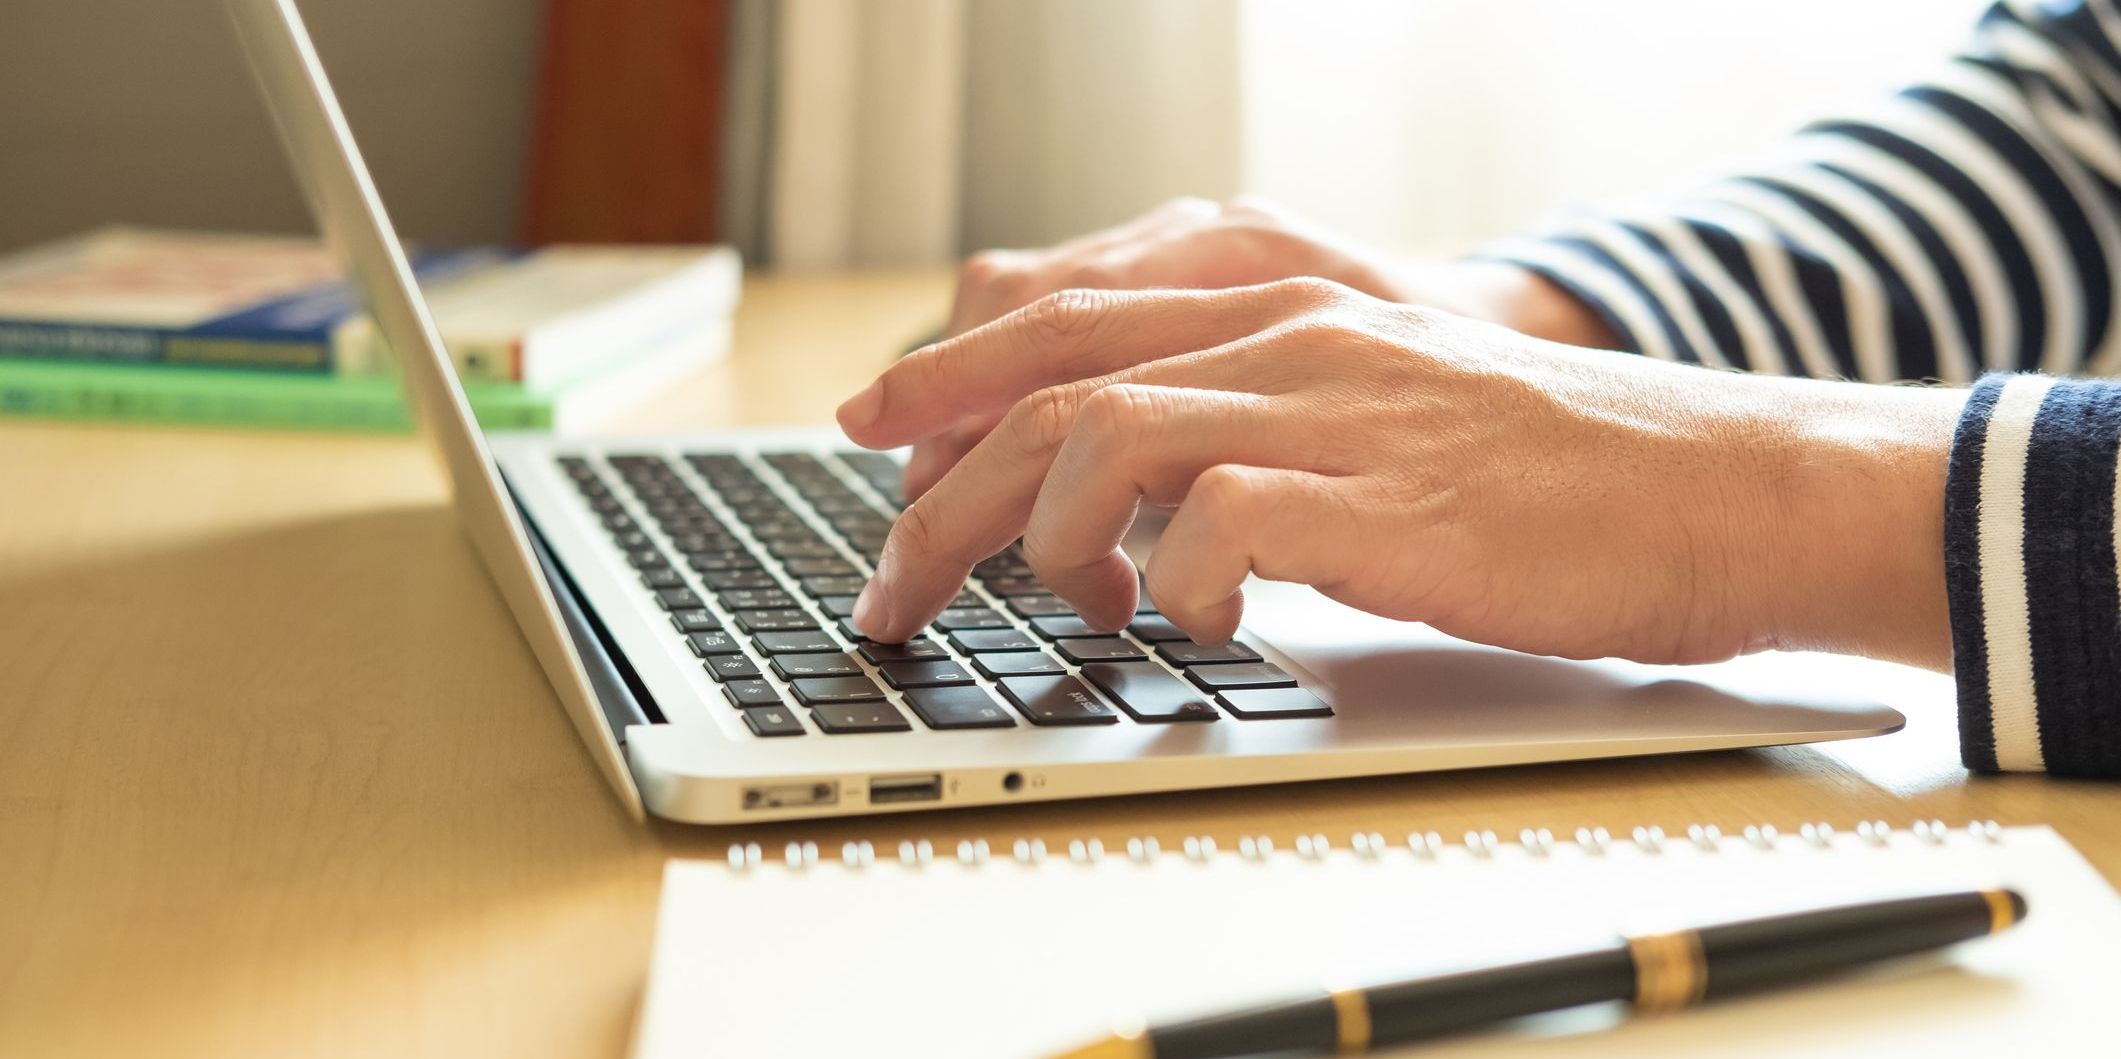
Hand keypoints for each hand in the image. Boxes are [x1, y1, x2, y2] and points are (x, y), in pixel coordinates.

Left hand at [838, 279, 1963, 668]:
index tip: (880, 442)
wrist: (1719, 485)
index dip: (947, 380)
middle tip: (889, 584)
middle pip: (1049, 383)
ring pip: (1103, 438)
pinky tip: (1187, 619)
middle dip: (938, 489)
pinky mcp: (1386, 504)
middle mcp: (1291, 338)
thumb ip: (1252, 421)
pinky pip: (1219, 525)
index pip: (1063, 321)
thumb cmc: (1549, 472)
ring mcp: (1337, 411)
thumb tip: (1124, 496)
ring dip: (1036, 538)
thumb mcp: (1376, 410)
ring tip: (1053, 609)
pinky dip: (1169, 582)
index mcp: (1281, 305)